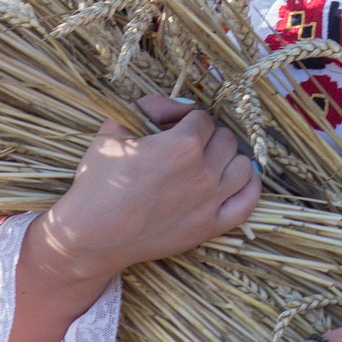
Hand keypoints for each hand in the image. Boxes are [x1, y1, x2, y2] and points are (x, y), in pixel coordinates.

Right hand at [3, 96, 260, 341]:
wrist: (92, 236)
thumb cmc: (99, 182)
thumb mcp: (114, 130)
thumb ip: (150, 106)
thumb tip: (179, 106)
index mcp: (183, 145)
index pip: (203, 119)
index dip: (187, 119)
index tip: (173, 128)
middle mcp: (204, 172)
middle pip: (226, 140)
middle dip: (208, 136)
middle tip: (187, 144)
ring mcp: (211, 202)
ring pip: (242, 167)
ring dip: (229, 158)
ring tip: (211, 160)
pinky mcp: (211, 227)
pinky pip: (248, 203)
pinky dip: (250, 187)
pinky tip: (239, 179)